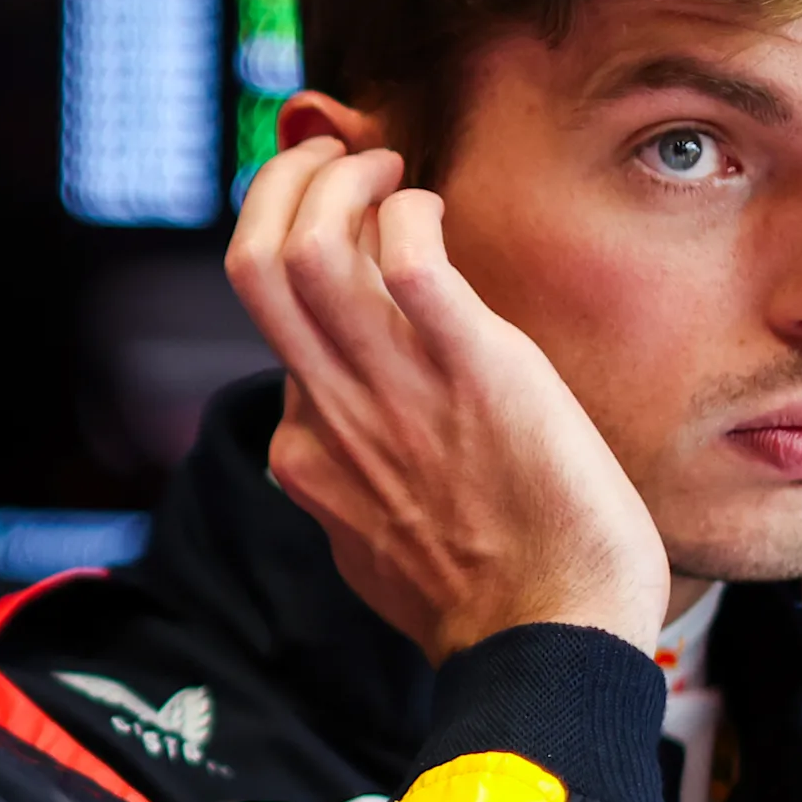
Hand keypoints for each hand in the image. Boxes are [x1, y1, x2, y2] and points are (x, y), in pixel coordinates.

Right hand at [225, 137, 668, 662]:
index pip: (273, 328)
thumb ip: (351, 489)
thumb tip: (344, 463)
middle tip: (337, 156)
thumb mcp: (375, 547)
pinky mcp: (471, 365)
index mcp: (306, 453)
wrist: (548, 645)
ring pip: (308, 244)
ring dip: (341, 179)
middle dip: (285, 185)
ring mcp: (391, 388)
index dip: (300, 252)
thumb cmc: (490, 606)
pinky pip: (410, 254)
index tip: (349, 227)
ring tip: (387, 166)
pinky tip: (436, 212)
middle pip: (253, 263)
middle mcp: (329, 411)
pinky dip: (411, 210)